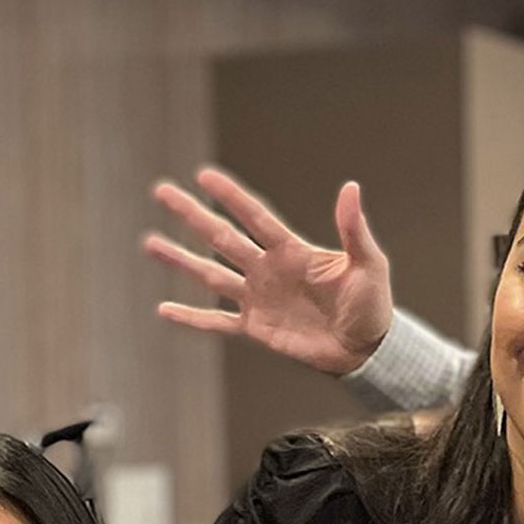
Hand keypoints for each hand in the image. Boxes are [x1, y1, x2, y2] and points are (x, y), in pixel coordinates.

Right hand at [143, 165, 393, 375]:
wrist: (368, 350)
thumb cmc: (373, 306)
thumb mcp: (368, 265)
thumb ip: (354, 230)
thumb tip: (351, 188)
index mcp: (292, 251)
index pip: (255, 217)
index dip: (231, 196)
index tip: (204, 174)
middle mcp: (268, 270)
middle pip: (222, 237)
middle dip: (192, 215)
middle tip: (162, 191)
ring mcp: (259, 299)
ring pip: (211, 274)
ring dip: (181, 260)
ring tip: (150, 243)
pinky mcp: (257, 329)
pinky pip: (218, 323)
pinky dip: (192, 319)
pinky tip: (165, 310)